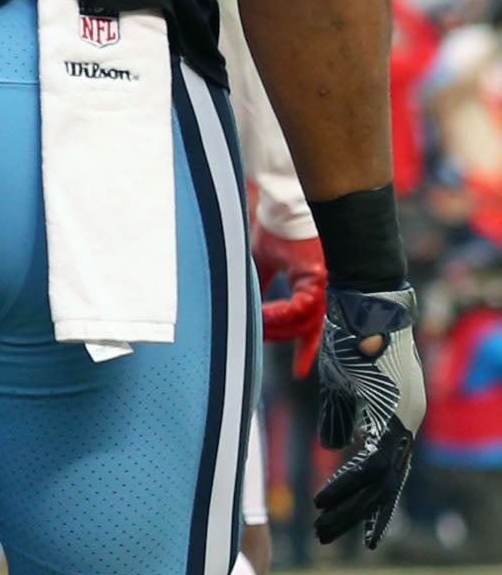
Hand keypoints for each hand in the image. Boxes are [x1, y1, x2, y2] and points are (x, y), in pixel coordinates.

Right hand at [255, 224, 324, 379]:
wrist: (290, 202)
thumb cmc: (280, 224)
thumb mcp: (267, 260)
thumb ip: (261, 284)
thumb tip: (246, 303)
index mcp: (319, 286)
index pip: (316, 327)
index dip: (307, 350)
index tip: (299, 372)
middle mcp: (330, 289)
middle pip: (313, 331)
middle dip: (293, 346)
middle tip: (279, 358)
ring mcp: (328, 286)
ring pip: (306, 324)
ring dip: (279, 330)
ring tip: (255, 327)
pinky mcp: (321, 278)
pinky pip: (299, 309)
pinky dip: (278, 315)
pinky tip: (260, 317)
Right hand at [311, 284, 424, 547]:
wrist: (363, 301)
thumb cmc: (350, 335)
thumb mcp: (340, 383)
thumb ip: (339, 416)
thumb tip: (334, 448)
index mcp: (397, 414)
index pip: (388, 468)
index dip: (373, 500)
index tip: (360, 527)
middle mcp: (408, 420)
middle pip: (388, 483)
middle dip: (361, 515)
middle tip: (337, 539)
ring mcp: (404, 417)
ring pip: (382, 479)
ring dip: (351, 508)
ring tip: (326, 528)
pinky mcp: (391, 412)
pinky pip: (370, 461)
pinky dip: (347, 484)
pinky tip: (325, 500)